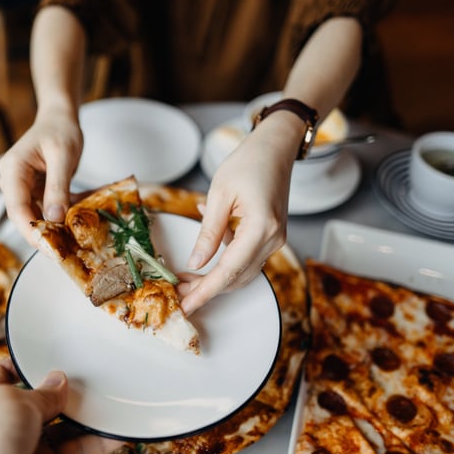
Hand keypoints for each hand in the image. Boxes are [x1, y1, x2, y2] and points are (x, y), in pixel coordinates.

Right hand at [0, 110, 82, 245]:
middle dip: (43, 234)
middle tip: (64, 252)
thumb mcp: (63, 156)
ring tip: (74, 241)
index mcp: (13, 170)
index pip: (17, 209)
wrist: (59, 118)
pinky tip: (79, 221)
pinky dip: (62, 215)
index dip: (31, 231)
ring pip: (36, 215)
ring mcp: (23, 187)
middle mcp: (13, 181)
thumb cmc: (60, 130)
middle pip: (23, 216)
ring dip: (54, 228)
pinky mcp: (35, 190)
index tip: (49, 248)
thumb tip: (54, 217)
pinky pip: (46, 209)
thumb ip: (58, 186)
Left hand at [178, 112, 300, 313]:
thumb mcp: (219, 194)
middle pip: (237, 277)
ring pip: (242, 272)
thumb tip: (196, 263)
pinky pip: (245, 257)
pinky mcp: (270, 236)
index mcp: (261, 227)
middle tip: (178, 292)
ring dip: (214, 277)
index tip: (187, 306)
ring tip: (186, 278)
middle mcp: (273, 239)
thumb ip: (208, 232)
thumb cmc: (249, 161)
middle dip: (206, 289)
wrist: (274, 148)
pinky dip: (224, 260)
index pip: (229, 270)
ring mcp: (274, 239)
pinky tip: (206, 246)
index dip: (206, 292)